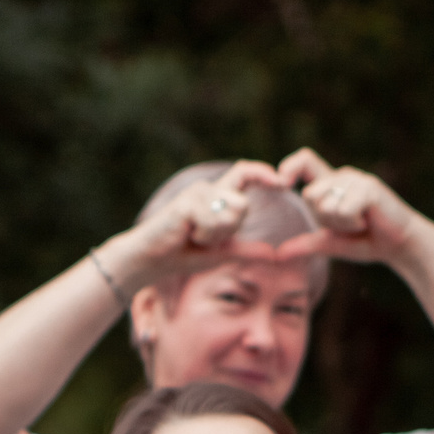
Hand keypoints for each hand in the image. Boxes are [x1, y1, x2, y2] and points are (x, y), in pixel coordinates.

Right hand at [104, 159, 291, 287]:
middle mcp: (208, 189)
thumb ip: (246, 251)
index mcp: (216, 196)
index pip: (244, 173)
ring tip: (193, 235)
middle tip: (205, 237)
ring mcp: (197, 193)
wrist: (151, 260)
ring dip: (215, 235)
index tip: (282, 182)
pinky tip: (185, 234)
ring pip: (230, 215)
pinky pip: (213, 221)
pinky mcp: (187, 202)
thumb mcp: (220, 253)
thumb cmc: (182, 254)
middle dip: (230, 229)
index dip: (263, 173)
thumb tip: (274, 254)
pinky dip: (204, 235)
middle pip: (243, 205)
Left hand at [258, 147, 420, 264]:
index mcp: (331, 184)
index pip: (304, 160)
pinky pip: (344, 210)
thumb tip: (278, 255)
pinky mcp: (368, 188)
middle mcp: (343, 176)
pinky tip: (368, 222)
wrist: (401, 245)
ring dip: (340, 224)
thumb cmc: (366, 241)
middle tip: (348, 224)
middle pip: (309, 195)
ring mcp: (356, 180)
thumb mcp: (331, 243)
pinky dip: (352, 224)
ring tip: (360, 222)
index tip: (282, 183)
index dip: (289, 167)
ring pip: (326, 205)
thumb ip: (307, 244)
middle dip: (323, 219)